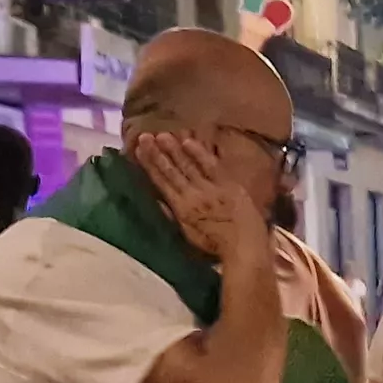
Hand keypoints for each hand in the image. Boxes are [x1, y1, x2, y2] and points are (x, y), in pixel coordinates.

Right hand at [138, 132, 267, 266]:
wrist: (244, 247)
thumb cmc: (217, 245)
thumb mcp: (189, 235)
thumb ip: (173, 216)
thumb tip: (158, 200)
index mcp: (181, 209)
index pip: (161, 183)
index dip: (149, 165)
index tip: (138, 150)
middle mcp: (192, 195)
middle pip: (171, 171)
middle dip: (157, 153)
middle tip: (144, 136)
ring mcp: (210, 188)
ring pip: (188, 166)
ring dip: (174, 150)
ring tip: (161, 135)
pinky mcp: (228, 184)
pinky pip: (211, 165)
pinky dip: (199, 153)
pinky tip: (188, 142)